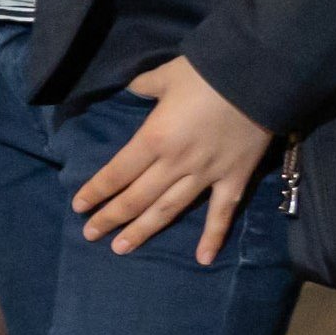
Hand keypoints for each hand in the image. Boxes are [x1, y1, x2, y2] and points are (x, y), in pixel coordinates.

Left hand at [75, 56, 273, 261]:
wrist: (256, 78)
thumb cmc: (205, 74)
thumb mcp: (163, 76)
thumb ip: (143, 88)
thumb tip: (133, 91)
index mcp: (153, 139)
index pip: (117, 172)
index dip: (97, 190)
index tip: (79, 206)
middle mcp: (175, 163)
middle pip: (137, 197)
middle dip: (111, 217)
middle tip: (90, 234)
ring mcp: (206, 175)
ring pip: (169, 209)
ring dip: (144, 230)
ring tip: (121, 248)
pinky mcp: (235, 180)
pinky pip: (221, 214)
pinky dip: (213, 237)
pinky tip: (202, 260)